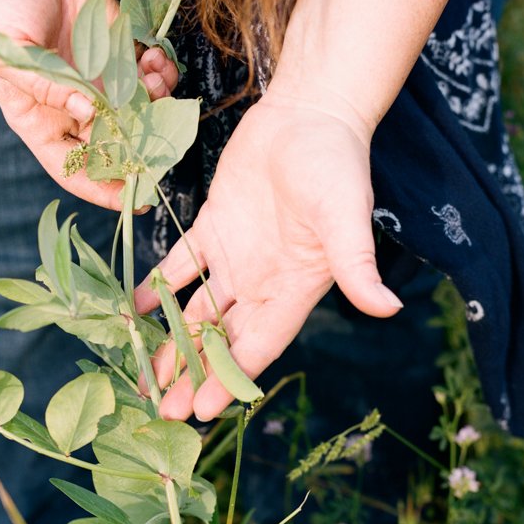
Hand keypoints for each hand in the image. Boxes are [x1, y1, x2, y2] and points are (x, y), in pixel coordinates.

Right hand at [0, 0, 178, 208]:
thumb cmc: (2, 7)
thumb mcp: (9, 55)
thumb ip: (46, 88)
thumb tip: (87, 114)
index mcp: (40, 119)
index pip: (72, 169)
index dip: (102, 189)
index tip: (134, 198)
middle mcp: (73, 107)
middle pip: (114, 146)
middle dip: (141, 145)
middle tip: (164, 139)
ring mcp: (98, 80)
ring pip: (138, 112)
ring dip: (155, 104)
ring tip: (155, 82)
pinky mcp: (118, 52)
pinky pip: (148, 76)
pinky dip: (160, 74)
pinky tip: (155, 60)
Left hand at [133, 92, 404, 421]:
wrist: (312, 112)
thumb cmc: (335, 164)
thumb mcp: (346, 216)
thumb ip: (356, 263)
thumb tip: (388, 308)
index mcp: (293, 289)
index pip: (257, 347)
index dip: (229, 379)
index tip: (201, 411)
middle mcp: (262, 282)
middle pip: (223, 340)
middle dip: (194, 374)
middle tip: (162, 411)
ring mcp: (236, 257)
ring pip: (198, 311)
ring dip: (172, 342)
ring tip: (145, 377)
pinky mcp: (214, 226)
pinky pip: (182, 265)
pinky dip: (159, 286)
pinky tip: (134, 310)